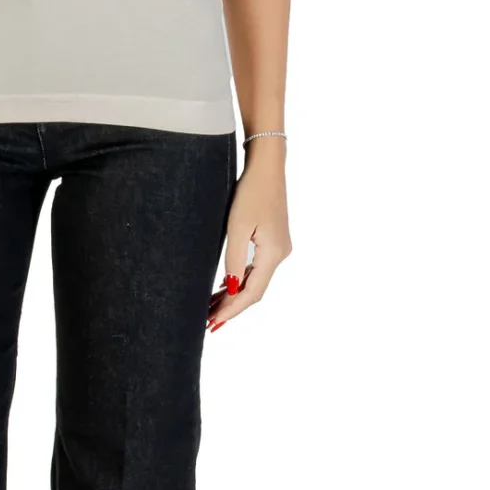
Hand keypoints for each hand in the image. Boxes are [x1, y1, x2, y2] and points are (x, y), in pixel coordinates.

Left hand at [207, 139, 291, 332]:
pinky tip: (226, 285)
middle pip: (255, 291)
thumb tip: (232, 289)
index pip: (251, 293)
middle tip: (208, 321)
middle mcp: (280, 254)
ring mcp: (279, 248)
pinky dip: (242, 279)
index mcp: (273, 254)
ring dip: (235, 294)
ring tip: (212, 308)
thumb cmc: (250, 191)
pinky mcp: (274, 240)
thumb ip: (235, 259)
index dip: (232, 310)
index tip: (213, 323)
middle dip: (232, 307)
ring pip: (256, 280)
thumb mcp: (237, 225)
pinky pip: (258, 267)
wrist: (267, 166)